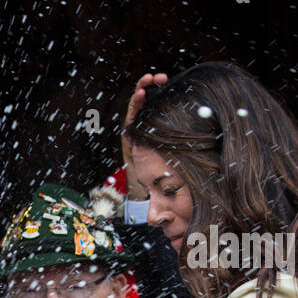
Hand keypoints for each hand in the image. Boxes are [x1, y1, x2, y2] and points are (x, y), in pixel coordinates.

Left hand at [122, 72, 167, 200]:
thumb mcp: (154, 203)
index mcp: (134, 149)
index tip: (142, 93)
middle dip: (142, 90)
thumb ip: (157, 211)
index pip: (131, 123)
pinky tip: (166, 83)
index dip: (135, 107)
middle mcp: (137, 137)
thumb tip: (159, 221)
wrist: (155, 192)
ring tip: (161, 76)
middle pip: (134, 108)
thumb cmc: (156, 197)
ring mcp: (143, 131)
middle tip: (154, 78)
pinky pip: (151, 108)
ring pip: (143, 105)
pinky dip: (157, 95)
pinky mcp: (151, 128)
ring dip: (150, 88)